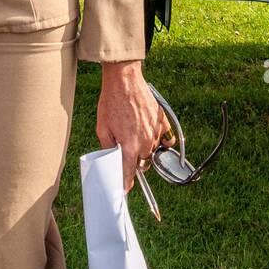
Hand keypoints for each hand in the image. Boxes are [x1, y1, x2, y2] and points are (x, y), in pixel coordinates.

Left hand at [96, 61, 174, 192]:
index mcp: (129, 146)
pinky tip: (153, 137)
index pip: (129, 173)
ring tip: (135, 137)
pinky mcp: (162, 121)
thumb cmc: (111, 102)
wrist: (124, 80)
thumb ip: (107, 148)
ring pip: (152, 151)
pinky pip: (165, 139)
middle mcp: (145, 142)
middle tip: (126, 151)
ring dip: (145, 150)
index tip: (124, 188)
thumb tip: (111, 159)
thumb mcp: (102, 128)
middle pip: (142, 163)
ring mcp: (155, 132)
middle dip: (134, 162)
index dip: (125, 183)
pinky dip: (160, 141)